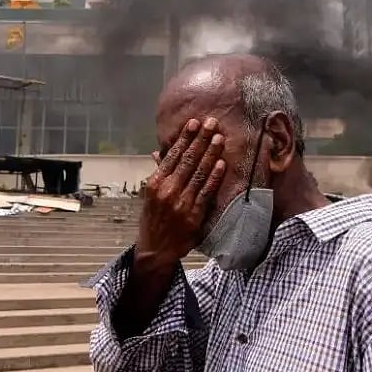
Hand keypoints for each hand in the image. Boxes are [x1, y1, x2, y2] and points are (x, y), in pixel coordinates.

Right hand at [137, 117, 225, 267]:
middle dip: (200, 139)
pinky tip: (221, 163)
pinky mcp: (194, 215)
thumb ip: (158, 172)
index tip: (194, 123)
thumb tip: (158, 152)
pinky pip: (206, 192)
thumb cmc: (154, 219)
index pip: (172, 155)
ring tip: (219, 137)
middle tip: (211, 123)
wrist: (155, 249)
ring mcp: (181, 203)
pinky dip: (214, 177)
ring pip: (198, 173)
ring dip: (210, 153)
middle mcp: (167, 190)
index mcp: (155, 183)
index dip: (185, 138)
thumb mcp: (150, 195)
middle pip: (187, 160)